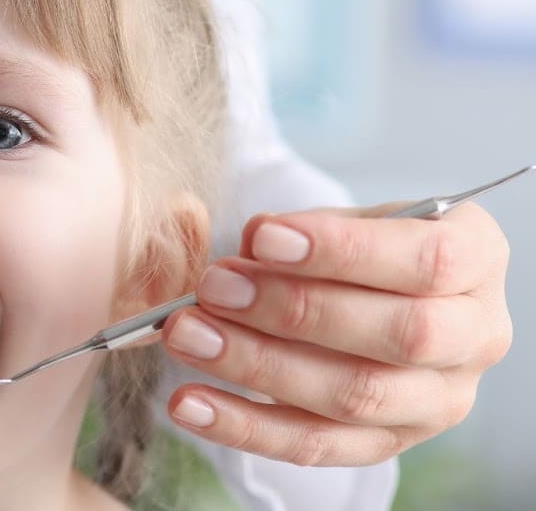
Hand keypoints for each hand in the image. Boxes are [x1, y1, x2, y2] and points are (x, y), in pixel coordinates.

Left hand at [160, 202, 512, 465]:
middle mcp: (475, 337)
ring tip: (188, 336)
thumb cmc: (356, 250)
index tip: (263, 239)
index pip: (428, 260)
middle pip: (398, 334)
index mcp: (478, 262)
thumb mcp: (341, 221)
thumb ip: (302, 228)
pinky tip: (188, 404)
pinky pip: (314, 445)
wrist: (372, 297)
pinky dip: (243, 426)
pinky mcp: (388, 443)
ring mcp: (437, 400)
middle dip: (295, 310)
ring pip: (354, 395)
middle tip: (213, 288)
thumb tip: (257, 242)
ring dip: (258, 366)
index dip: (344, 251)